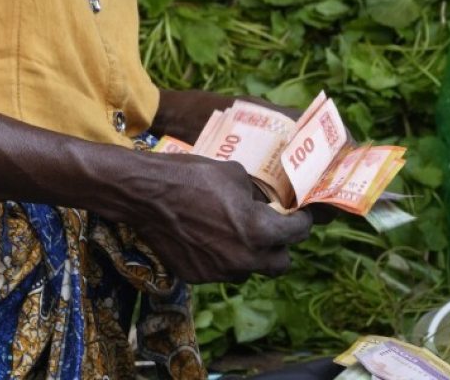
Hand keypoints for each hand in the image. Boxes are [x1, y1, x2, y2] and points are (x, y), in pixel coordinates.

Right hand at [136, 157, 312, 283]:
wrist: (146, 194)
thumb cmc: (191, 176)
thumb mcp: (233, 174)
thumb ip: (255, 195)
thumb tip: (262, 203)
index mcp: (258, 231)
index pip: (297, 233)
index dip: (303, 221)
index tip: (302, 215)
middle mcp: (244, 259)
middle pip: (280, 264)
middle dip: (280, 246)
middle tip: (271, 228)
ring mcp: (220, 272)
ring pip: (248, 268)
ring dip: (248, 253)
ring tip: (231, 229)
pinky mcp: (198, 276)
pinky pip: (220, 270)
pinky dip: (220, 256)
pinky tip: (205, 235)